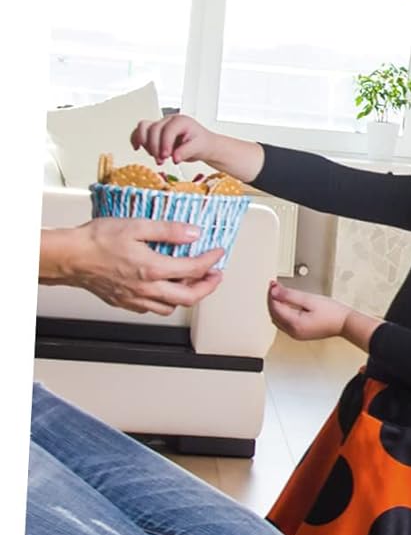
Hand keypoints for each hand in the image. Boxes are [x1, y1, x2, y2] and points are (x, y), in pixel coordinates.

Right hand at [41, 219, 223, 314]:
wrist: (68, 257)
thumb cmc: (95, 241)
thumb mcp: (136, 226)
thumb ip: (168, 231)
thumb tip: (193, 233)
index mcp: (153, 269)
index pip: (194, 269)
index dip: (211, 261)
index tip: (217, 253)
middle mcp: (147, 288)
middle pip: (190, 297)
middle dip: (208, 286)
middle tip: (214, 276)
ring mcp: (136, 298)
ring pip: (172, 307)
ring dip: (187, 296)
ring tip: (193, 283)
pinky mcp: (125, 302)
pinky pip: (152, 309)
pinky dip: (166, 302)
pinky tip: (165, 290)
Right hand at [131, 113, 221, 167]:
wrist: (203, 145)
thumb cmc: (202, 144)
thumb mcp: (199, 148)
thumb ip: (186, 152)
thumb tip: (174, 158)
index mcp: (181, 121)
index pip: (167, 130)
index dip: (165, 143)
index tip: (167, 156)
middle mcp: (169, 120)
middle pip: (153, 129)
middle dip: (155, 147)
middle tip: (161, 160)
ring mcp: (160, 125)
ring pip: (143, 128)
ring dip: (146, 144)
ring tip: (156, 157)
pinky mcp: (155, 132)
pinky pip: (140, 132)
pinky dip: (136, 139)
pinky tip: (137, 148)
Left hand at [267, 280, 349, 340]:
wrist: (345, 323)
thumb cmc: (332, 313)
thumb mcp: (309, 299)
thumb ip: (290, 295)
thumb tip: (274, 292)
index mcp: (294, 324)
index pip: (275, 307)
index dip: (272, 294)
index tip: (273, 284)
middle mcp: (293, 332)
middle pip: (274, 314)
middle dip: (272, 300)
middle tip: (274, 287)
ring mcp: (296, 334)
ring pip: (278, 319)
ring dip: (276, 307)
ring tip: (278, 294)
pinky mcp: (301, 333)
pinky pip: (285, 323)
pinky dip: (282, 313)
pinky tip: (285, 305)